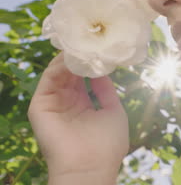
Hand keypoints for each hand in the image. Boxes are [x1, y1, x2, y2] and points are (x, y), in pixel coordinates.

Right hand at [28, 52, 128, 178]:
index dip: (90, 62)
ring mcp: (53, 103)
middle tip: (89, 39)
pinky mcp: (40, 106)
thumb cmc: (108, 143)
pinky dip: (58, 66)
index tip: (99, 47)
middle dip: (79, 56)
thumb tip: (102, 71)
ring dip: (69, 58)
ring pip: (58, 73)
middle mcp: (67, 102)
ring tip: (81, 43)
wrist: (91, 166)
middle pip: (69, 73)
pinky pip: (48, 80)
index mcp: (83, 104)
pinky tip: (70, 56)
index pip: (83, 78)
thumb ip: (106, 90)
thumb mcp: (114, 111)